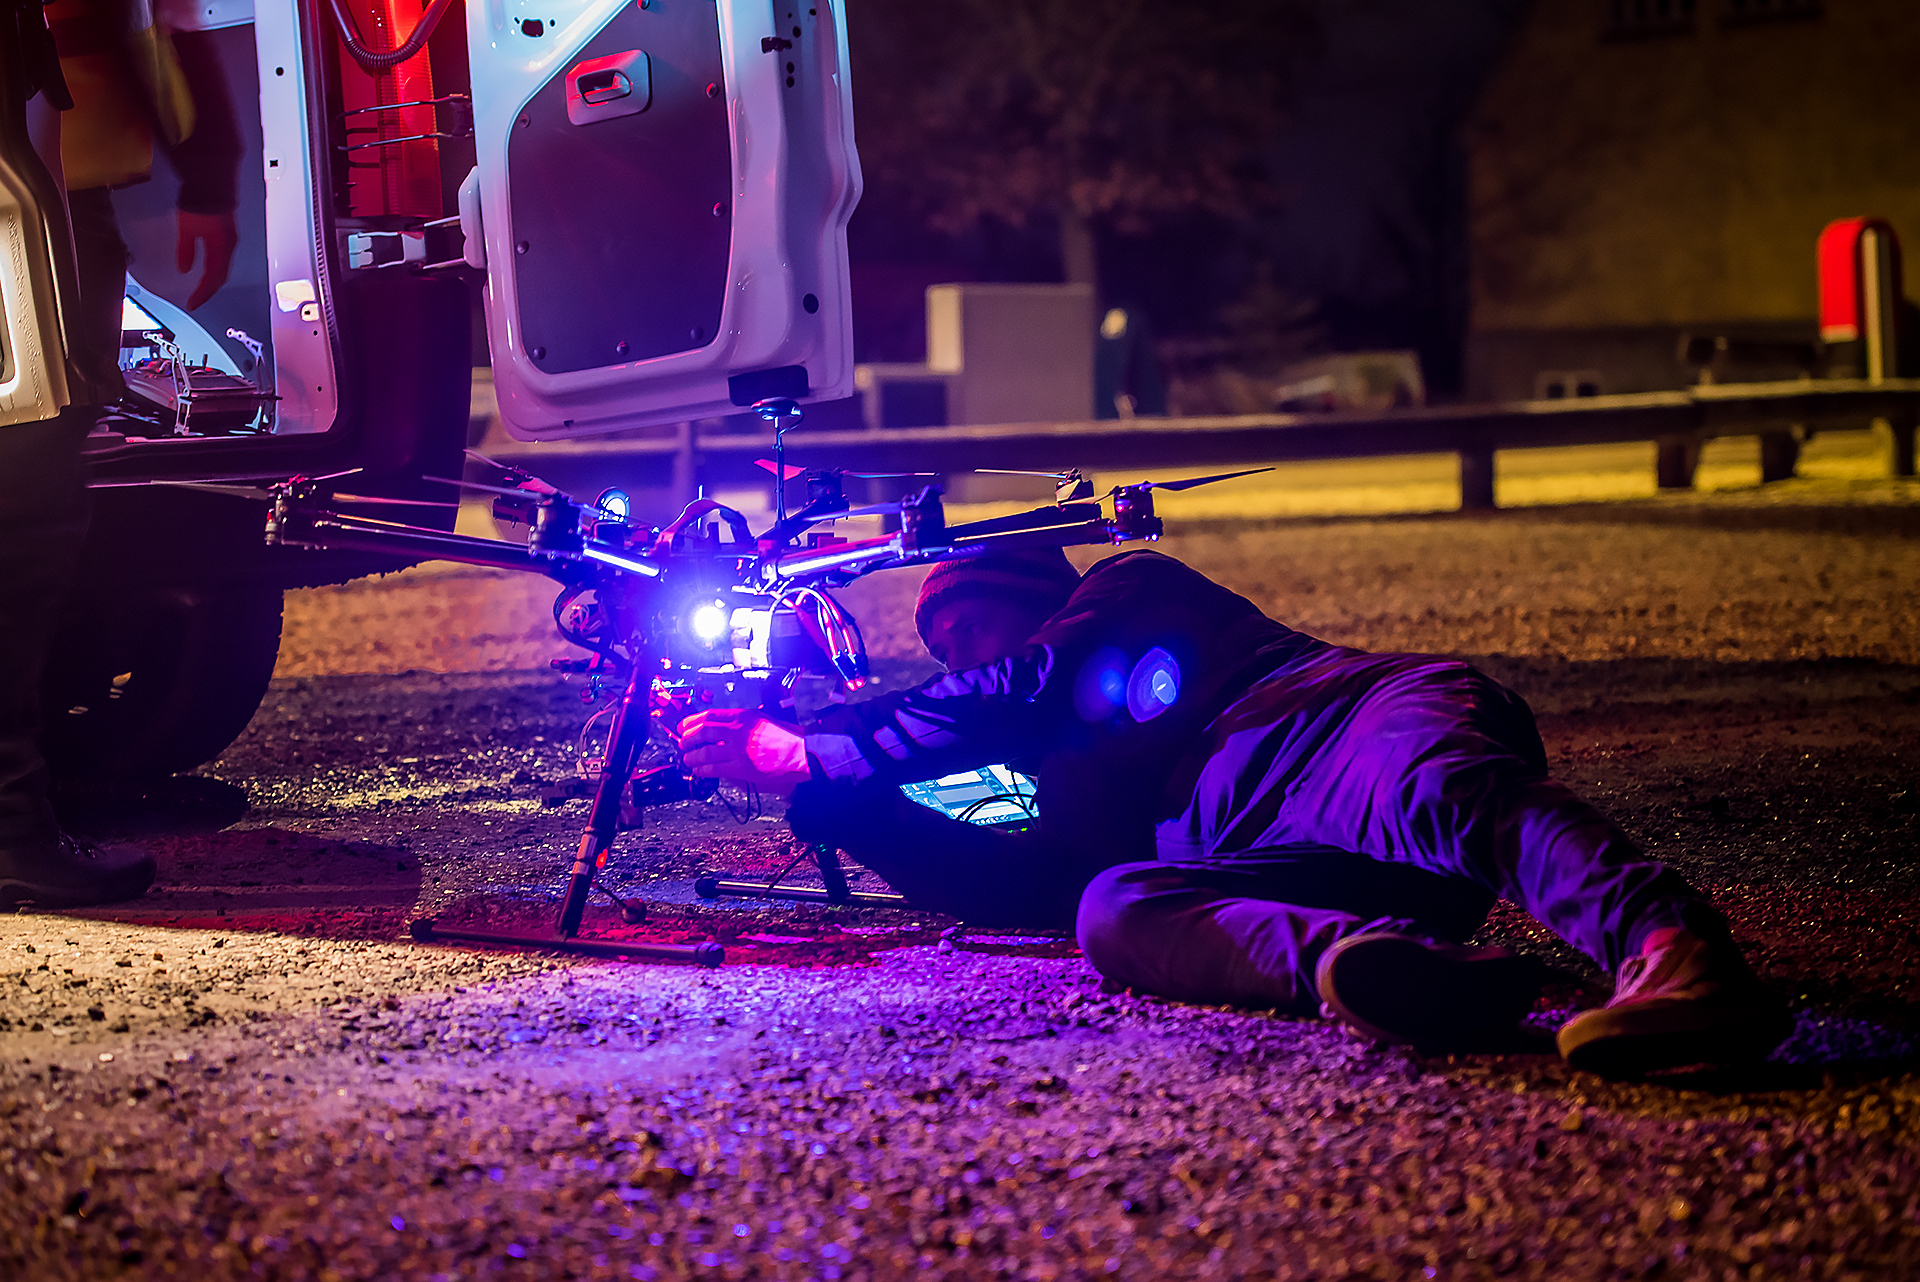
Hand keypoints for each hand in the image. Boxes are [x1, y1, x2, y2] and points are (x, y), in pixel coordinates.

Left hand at [176, 209, 237, 309]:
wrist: (212, 180)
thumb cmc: (201, 202)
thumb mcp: (187, 229)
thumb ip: (186, 250)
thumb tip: (184, 267)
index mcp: (221, 248)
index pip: (213, 278)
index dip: (203, 293)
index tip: (193, 303)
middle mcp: (229, 246)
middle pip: (221, 275)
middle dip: (209, 289)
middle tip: (197, 298)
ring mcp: (230, 238)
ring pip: (223, 266)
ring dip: (213, 278)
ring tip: (202, 286)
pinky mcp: (227, 231)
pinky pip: (223, 256)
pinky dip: (215, 266)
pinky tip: (208, 264)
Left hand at [676, 708, 809, 793]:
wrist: (801, 752)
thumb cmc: (786, 736)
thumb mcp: (761, 719)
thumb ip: (741, 722)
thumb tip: (720, 727)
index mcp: (743, 716)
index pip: (709, 716)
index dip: (692, 721)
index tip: (684, 726)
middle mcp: (738, 731)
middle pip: (703, 732)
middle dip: (688, 739)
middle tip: (682, 743)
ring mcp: (738, 750)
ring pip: (705, 752)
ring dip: (692, 756)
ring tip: (687, 759)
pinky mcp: (741, 768)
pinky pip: (715, 768)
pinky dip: (703, 770)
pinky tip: (698, 770)